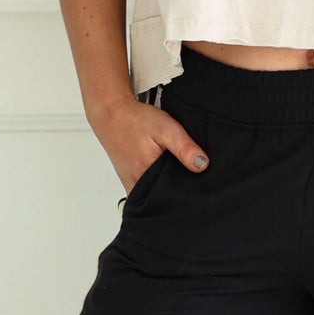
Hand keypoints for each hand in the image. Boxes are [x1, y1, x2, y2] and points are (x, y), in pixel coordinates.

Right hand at [90, 92, 209, 194]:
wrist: (111, 114)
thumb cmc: (135, 120)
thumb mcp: (165, 128)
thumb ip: (183, 147)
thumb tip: (202, 165)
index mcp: (146, 177)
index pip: (172, 198)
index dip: (186, 192)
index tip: (195, 182)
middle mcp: (136, 186)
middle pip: (163, 200)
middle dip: (177, 193)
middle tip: (184, 175)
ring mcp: (131, 185)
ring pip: (154, 197)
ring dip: (166, 189)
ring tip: (174, 173)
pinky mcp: (129, 181)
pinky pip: (146, 191)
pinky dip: (156, 184)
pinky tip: (162, 172)